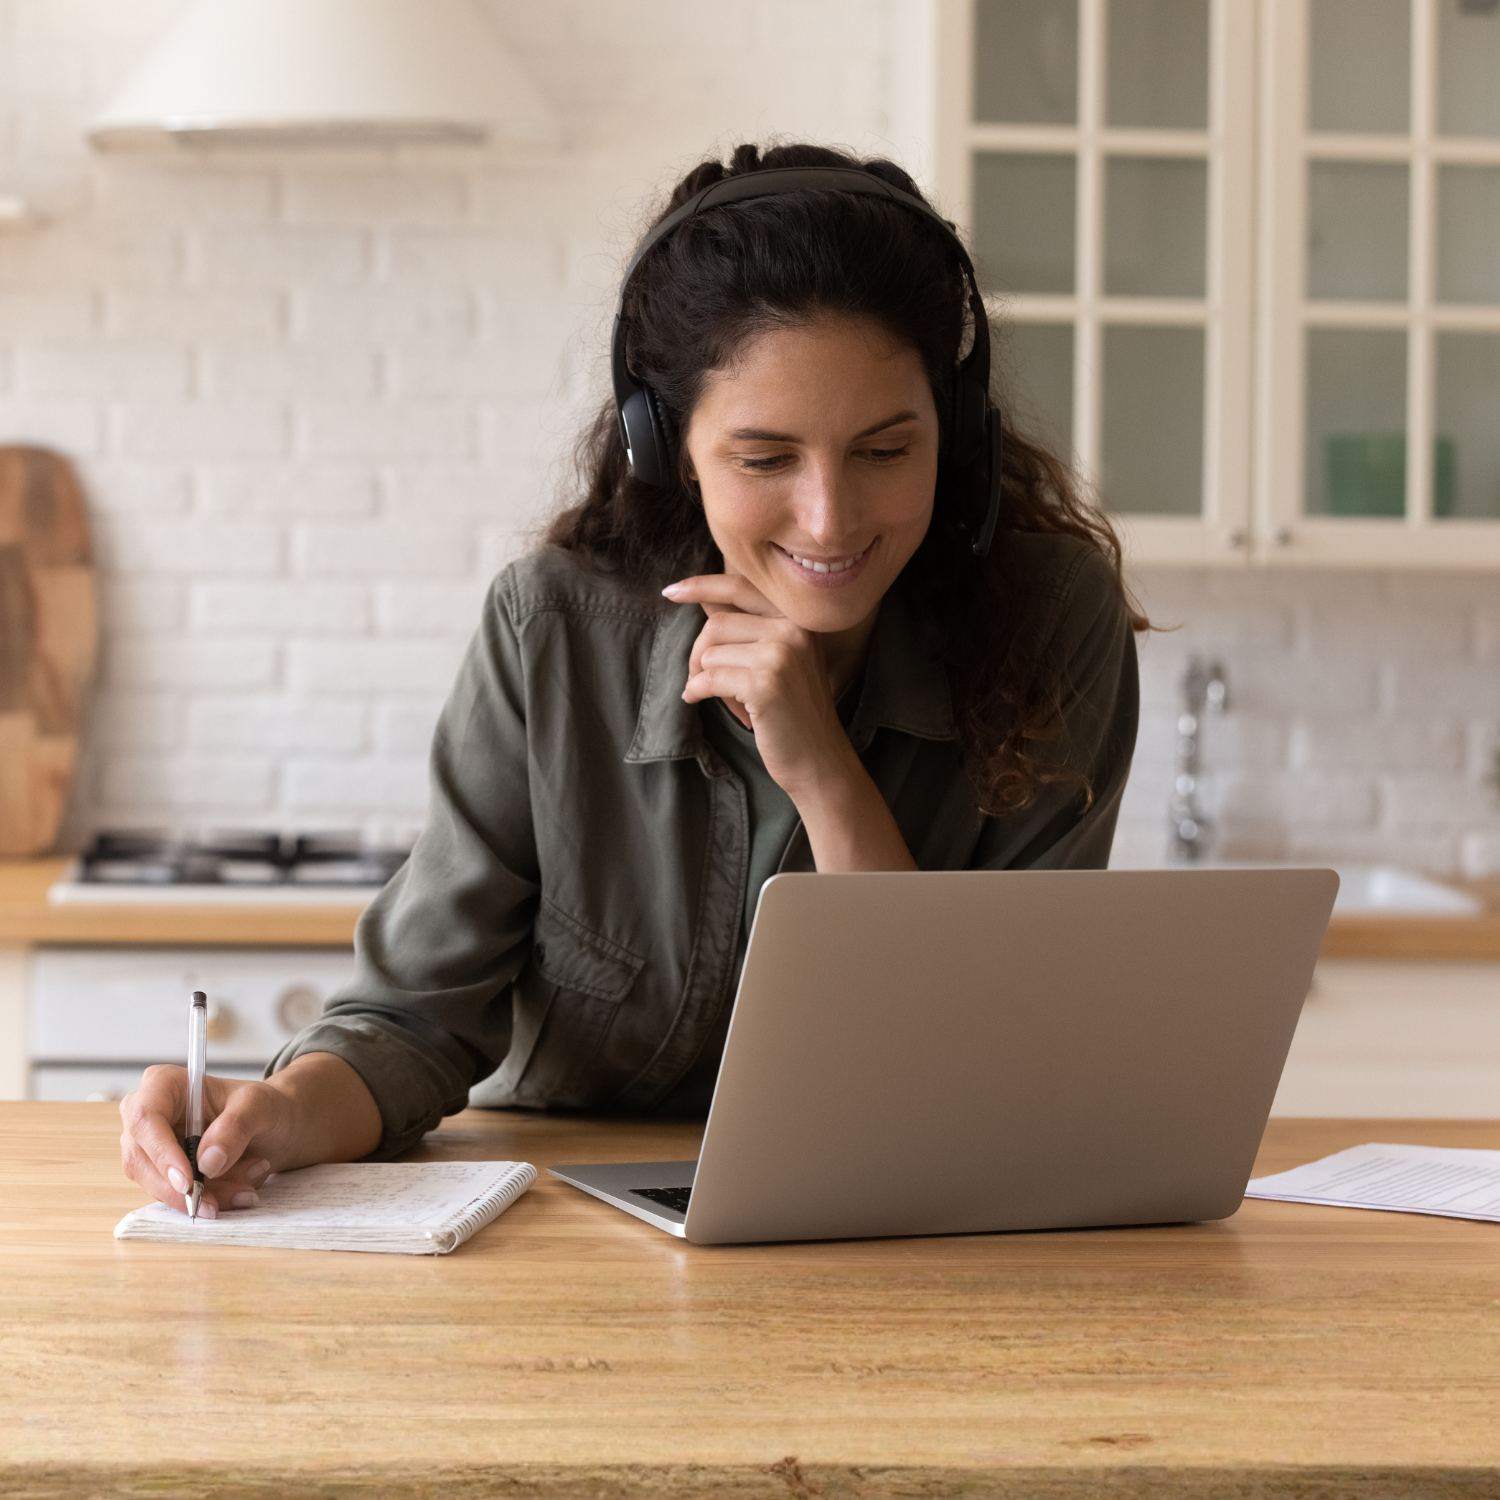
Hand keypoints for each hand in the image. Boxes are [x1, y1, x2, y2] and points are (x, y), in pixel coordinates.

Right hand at [119, 1067, 284, 1217]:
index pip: (146, 1118)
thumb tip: (207, 1161)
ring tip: (245, 1189)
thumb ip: (237, 1126)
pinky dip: (205, 1200)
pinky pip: (172, 1196)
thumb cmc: (262, 1106)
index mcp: (164, 1084)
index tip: (188, 1182)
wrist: (276, 1126)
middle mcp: (147, 1114)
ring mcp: (149, 1146)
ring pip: (157, 1184)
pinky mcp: (160, 1172)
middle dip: (184, 1187)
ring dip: (202, 1195)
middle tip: (217, 1203)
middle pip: (141, 1159)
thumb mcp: (260, 1106)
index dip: (161, 1153)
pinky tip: (238, 1192)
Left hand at [666, 572, 855, 800]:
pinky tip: (697, 700)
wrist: (819, 759)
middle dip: (698, 652)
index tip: (671, 592)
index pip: (741, 587)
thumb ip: (746, 627)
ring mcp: (781, 655)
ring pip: (711, 653)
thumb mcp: (779, 659)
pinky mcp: (765, 684)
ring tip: (722, 698)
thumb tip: (705, 599)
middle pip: (718, 624)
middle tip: (698, 678)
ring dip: (702, 677)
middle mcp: (794, 629)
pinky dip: (696, 691)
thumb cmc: (794, 711)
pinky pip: (709, 678)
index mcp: (799, 618)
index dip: (702, 586)